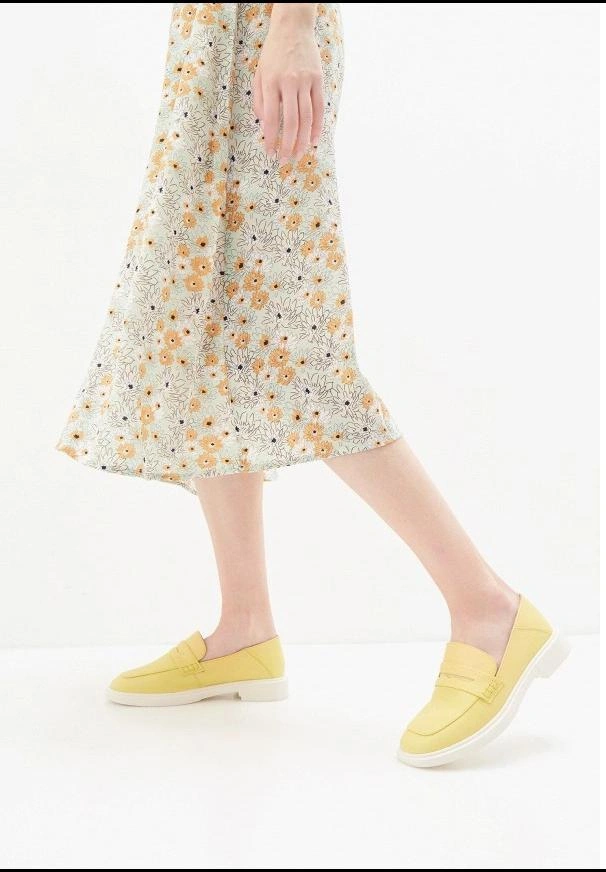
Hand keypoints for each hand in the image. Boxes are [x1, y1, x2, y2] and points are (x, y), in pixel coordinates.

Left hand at [253, 7, 323, 163]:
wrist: (292, 29)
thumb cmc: (272, 54)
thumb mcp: (259, 74)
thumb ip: (259, 101)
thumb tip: (265, 126)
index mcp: (271, 82)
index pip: (272, 118)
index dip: (271, 139)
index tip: (269, 153)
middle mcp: (289, 82)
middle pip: (291, 122)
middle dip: (288, 145)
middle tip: (285, 160)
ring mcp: (306, 81)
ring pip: (307, 118)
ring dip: (303, 140)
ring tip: (298, 154)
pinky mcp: (318, 80)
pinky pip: (319, 108)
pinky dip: (317, 126)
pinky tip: (314, 140)